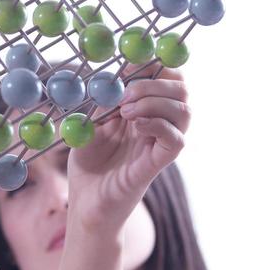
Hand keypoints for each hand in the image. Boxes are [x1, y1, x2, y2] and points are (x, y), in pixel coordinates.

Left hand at [66, 69, 189, 231]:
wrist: (84, 204)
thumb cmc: (88, 166)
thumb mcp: (89, 124)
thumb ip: (103, 101)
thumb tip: (112, 77)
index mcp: (144, 111)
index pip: (166, 79)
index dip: (153, 66)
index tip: (128, 67)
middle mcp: (158, 126)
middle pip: (181, 90)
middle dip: (154, 82)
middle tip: (124, 94)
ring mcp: (160, 145)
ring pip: (185, 111)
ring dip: (154, 102)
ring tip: (125, 113)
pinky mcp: (157, 165)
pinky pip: (176, 140)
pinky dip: (156, 124)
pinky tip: (134, 127)